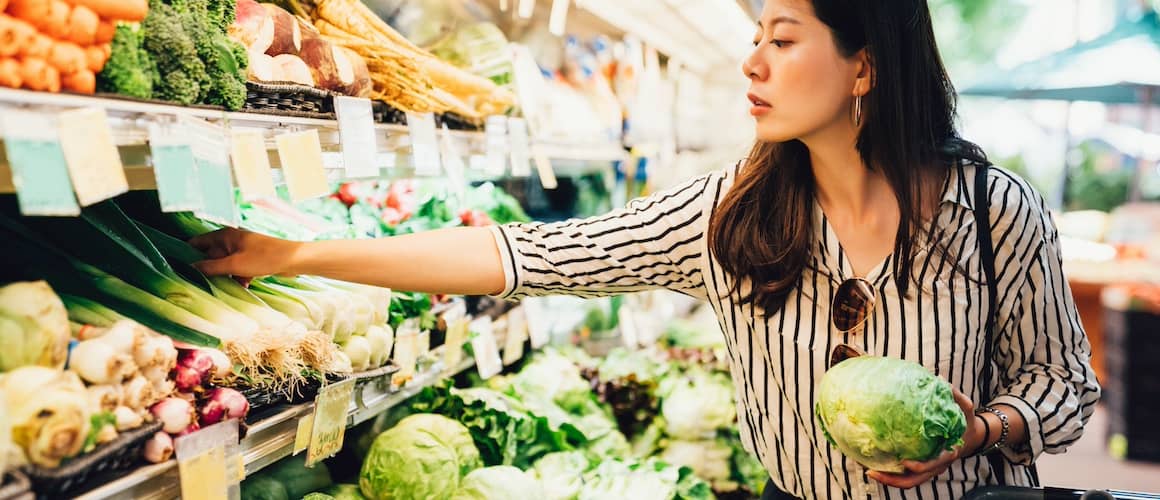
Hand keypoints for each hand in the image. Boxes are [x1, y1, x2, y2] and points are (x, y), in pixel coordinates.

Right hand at [189, 228, 302, 277]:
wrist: (293, 260)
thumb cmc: (264, 258)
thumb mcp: (234, 264)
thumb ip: (210, 267)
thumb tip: (190, 268)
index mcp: (224, 235)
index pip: (198, 242)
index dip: (187, 253)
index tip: (177, 267)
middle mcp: (231, 240)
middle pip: (210, 255)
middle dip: (207, 269)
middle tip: (197, 283)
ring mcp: (242, 250)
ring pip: (224, 265)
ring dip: (224, 276)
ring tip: (221, 287)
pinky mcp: (251, 259)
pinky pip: (238, 269)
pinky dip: (238, 277)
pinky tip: (243, 285)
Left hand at [867, 388, 982, 488]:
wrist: (970, 437)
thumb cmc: (966, 422)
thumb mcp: (966, 408)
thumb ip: (956, 396)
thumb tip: (940, 379)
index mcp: (948, 453)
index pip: (933, 465)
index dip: (919, 466)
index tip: (904, 462)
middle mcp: (937, 466)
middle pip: (915, 480)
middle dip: (893, 480)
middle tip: (872, 472)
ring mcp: (929, 470)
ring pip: (908, 482)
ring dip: (889, 480)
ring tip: (868, 471)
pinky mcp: (922, 469)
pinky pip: (906, 476)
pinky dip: (892, 475)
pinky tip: (875, 465)